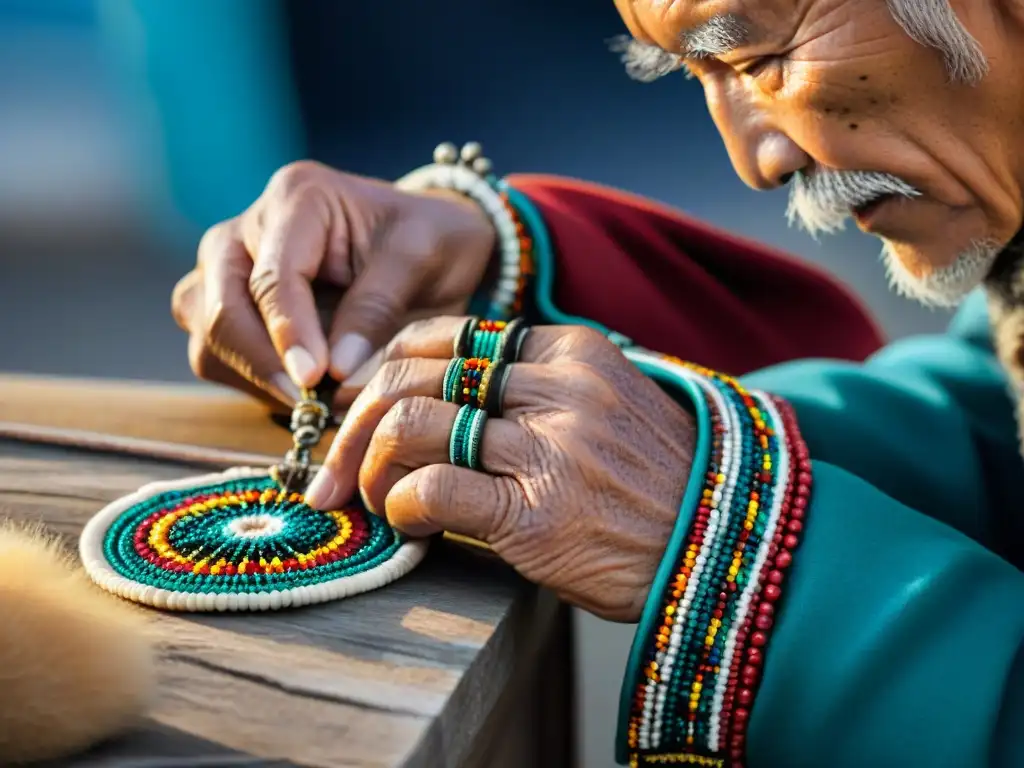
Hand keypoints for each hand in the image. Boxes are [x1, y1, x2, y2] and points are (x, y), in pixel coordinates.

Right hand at [170, 161, 496, 408]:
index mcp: (298, 198)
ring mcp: (227, 267)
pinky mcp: (225, 304)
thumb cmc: (429, 241)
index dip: (288, 332)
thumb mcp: (423, 259)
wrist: (426, 242)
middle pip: (221, 306)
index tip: (313, 379)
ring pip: (206, 333)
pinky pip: (215, 354)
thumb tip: (336, 372)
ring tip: (313, 401)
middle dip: (262, 363)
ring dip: (253, 377)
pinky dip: (252, 382)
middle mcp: (247, 228)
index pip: (273, 275)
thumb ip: (377, 308)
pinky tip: (301, 393)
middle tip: (310, 406)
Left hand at [303, 317, 695, 620]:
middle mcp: (558, 389)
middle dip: (356, 417)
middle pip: (416, 374)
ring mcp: (550, 448)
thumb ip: (532, 391)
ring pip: (413, 423)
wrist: (722, 548)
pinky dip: (401, 505)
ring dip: (367, 464)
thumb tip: (435, 398)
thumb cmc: (652, 483)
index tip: (363, 403)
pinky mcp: (539, 513)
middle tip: (335, 460)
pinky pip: (436, 488)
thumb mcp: (603, 408)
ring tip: (366, 497)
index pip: (449, 336)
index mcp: (570, 353)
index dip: (388, 367)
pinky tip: (406, 523)